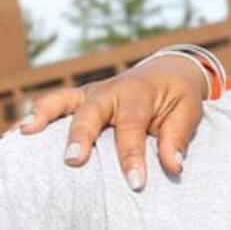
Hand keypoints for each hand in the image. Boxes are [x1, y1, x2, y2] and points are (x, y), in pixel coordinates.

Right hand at [16, 54, 208, 188]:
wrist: (167, 71)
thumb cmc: (177, 96)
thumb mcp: (188, 112)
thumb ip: (178, 138)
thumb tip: (173, 166)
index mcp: (140, 92)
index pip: (133, 126)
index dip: (132, 156)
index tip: (135, 183)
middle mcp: (110, 89)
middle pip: (92, 111)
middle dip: (82, 134)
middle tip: (73, 160)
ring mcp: (90, 93)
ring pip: (63, 100)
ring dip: (44, 115)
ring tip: (26, 132)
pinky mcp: (77, 100)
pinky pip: (53, 104)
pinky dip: (35, 115)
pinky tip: (18, 133)